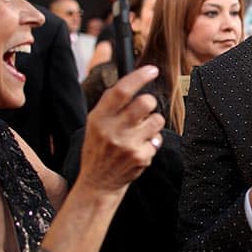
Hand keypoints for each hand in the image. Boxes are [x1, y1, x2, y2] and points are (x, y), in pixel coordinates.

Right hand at [78, 65, 165, 191]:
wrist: (98, 182)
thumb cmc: (98, 149)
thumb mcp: (94, 124)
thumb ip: (110, 106)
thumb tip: (133, 82)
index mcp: (99, 118)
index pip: (121, 91)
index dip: (139, 77)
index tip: (151, 70)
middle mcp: (112, 130)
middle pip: (145, 103)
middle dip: (150, 102)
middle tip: (145, 109)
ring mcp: (128, 145)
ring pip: (157, 120)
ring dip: (153, 123)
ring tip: (141, 132)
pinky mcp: (140, 157)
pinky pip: (157, 139)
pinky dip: (152, 142)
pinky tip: (139, 148)